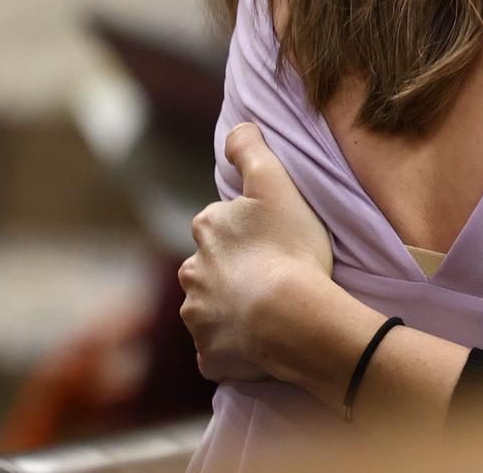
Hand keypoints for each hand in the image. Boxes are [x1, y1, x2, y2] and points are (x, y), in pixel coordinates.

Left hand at [179, 123, 335, 383]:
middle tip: (273, 276)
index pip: (221, 225)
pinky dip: (234, 347)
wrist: (291, 316)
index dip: (248, 232)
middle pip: (211, 268)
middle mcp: (192, 272)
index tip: (273, 240)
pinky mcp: (208, 355)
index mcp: (207, 230)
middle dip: (232, 272)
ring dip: (232, 309)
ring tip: (270, 312)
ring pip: (212, 309)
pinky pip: (219, 349)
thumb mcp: (276, 184)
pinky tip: (260, 343)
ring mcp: (197, 317)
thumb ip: (251, 150)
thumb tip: (236, 128)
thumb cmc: (289, 246)